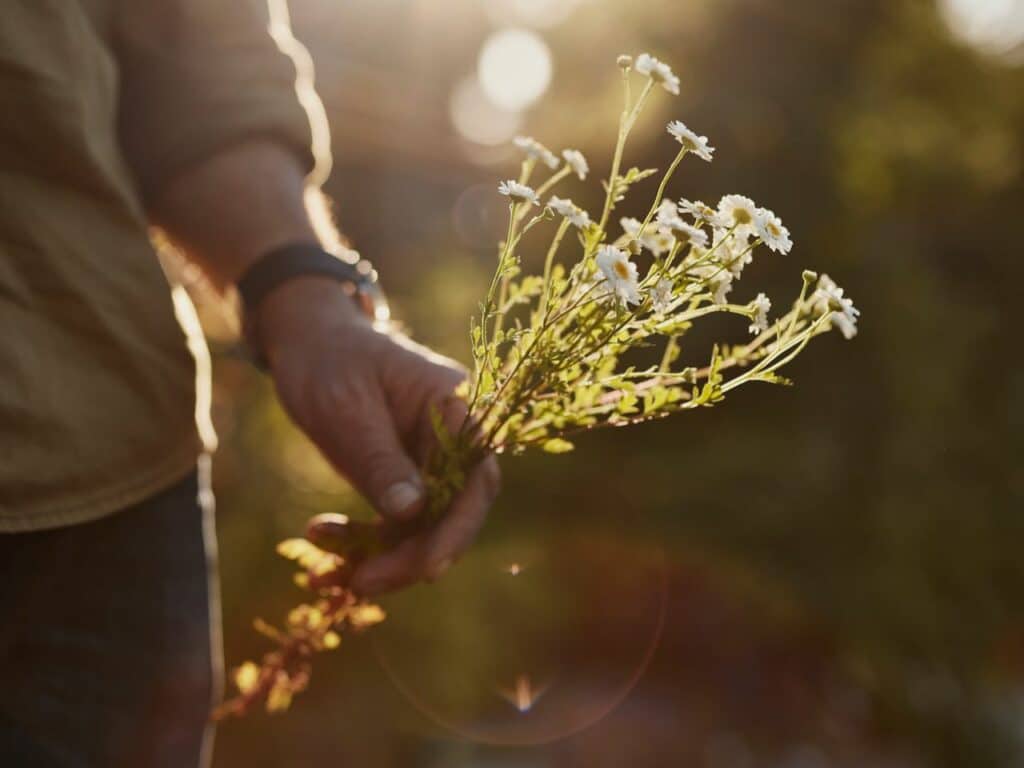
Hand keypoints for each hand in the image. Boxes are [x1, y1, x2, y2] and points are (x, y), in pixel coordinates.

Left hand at [256, 277, 499, 594]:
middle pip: (452, 512)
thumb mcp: (346, 408)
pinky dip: (359, 542)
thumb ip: (380, 459)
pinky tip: (320, 540)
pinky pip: (392, 522)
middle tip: (360, 582)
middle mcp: (451, 437)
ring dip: (377, 557)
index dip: (457, 529)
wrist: (305, 339)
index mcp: (454, 407)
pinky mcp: (402, 475)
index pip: (475, 479)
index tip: (425, 569)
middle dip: (409, 556)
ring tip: (323, 572)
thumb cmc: (328, 360)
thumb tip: (413, 514)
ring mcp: (427, 459)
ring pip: (420, 527)